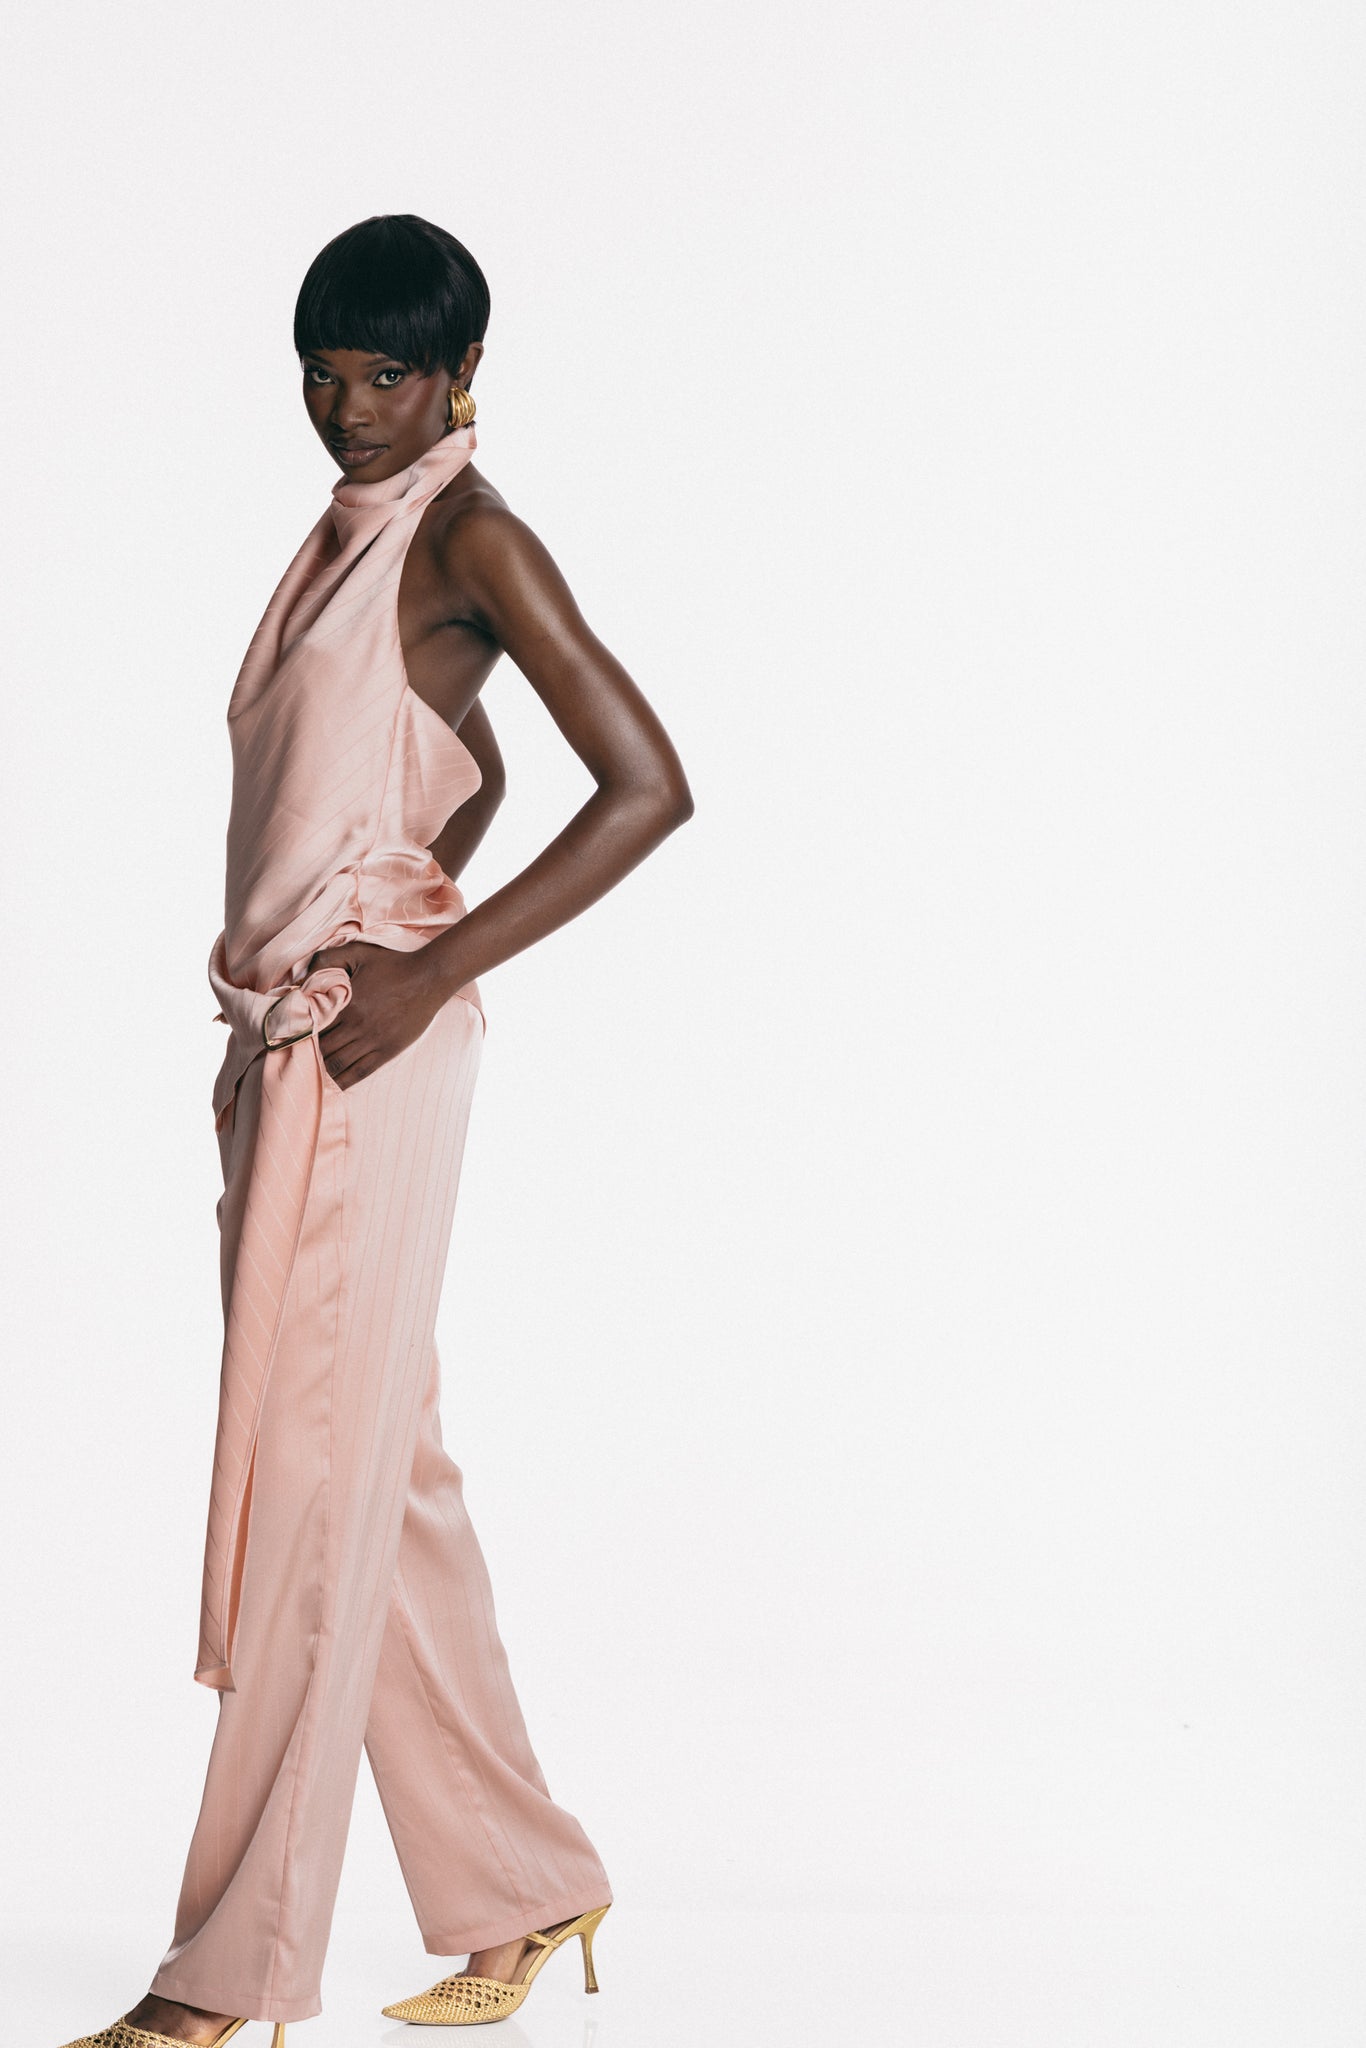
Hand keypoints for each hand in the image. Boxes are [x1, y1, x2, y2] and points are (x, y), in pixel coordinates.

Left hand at [304, 941, 445, 1089]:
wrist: (428, 977)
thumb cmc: (392, 963)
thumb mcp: (357, 951)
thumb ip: (325, 960)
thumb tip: (302, 979)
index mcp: (345, 1003)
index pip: (313, 1025)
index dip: (300, 1032)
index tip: (291, 1037)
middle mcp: (356, 1025)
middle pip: (322, 1048)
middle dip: (307, 1053)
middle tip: (298, 1058)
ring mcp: (372, 1040)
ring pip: (338, 1063)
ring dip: (323, 1069)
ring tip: (313, 1072)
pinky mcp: (387, 1050)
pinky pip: (361, 1072)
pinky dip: (344, 1081)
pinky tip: (336, 1084)